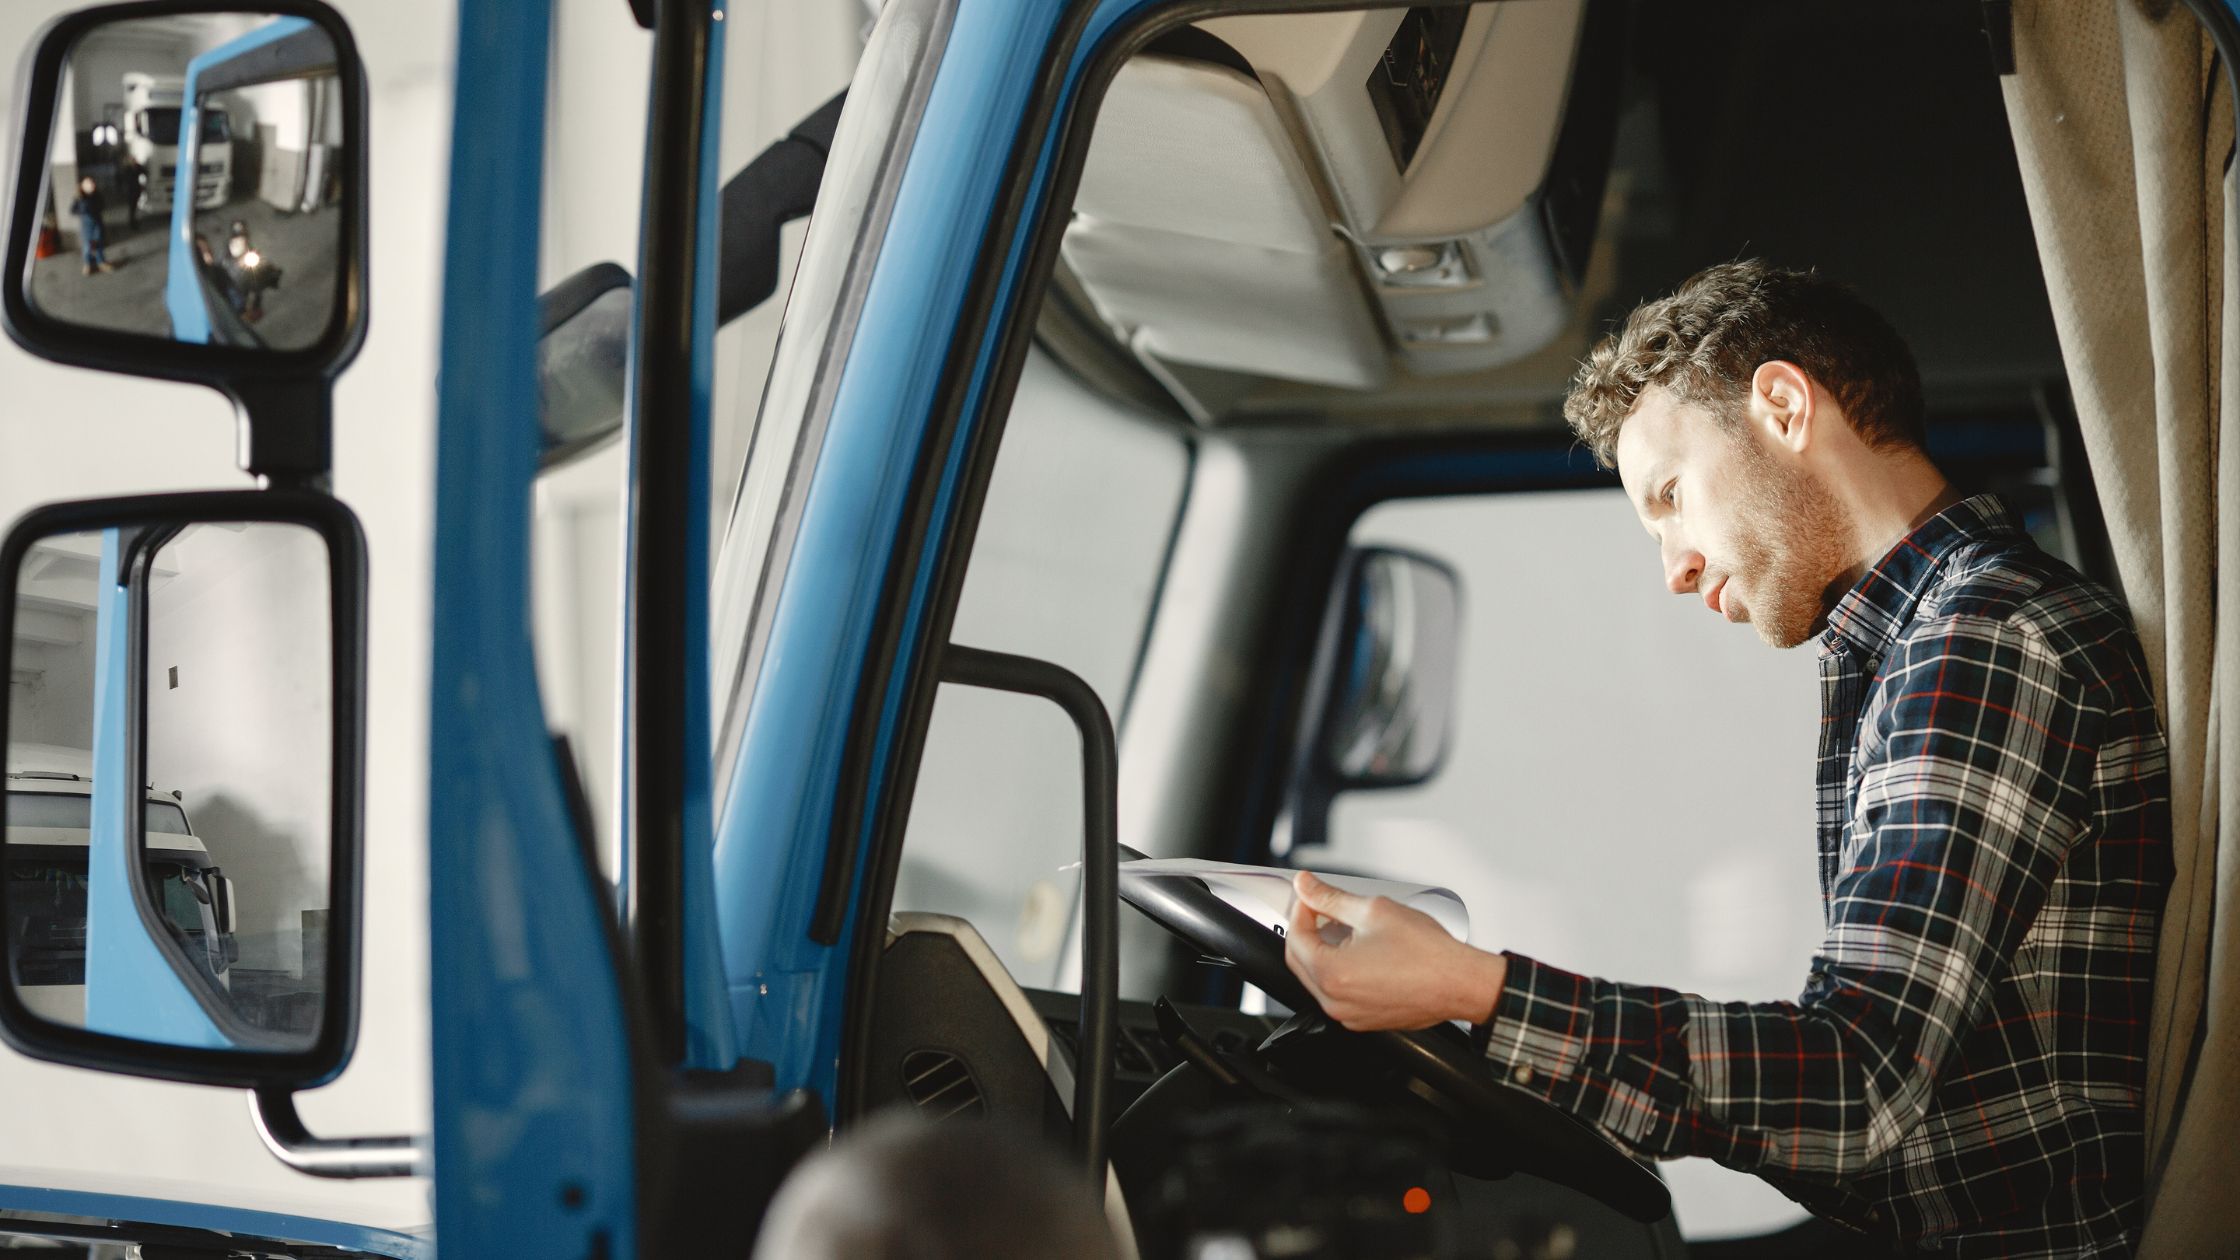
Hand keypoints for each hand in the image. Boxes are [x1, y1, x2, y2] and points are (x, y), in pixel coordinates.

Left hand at [1282, 870, 1506, 1031]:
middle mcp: (1336, 1002)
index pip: (1295, 938)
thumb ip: (1331, 898)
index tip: (1309, 896)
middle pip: (1300, 961)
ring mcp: (1349, 1015)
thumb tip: (1307, 886)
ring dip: (1322, 951)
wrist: (1460, 983)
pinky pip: (1338, 993)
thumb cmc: (1428, 953)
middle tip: (1321, 909)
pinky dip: (1339, 971)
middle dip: (1306, 931)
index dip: (1300, 911)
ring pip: (1317, 979)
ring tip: (1344, 928)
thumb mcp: (1373, 911)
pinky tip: (1358, 951)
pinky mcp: (1364, 1020)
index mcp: (1332, 975)